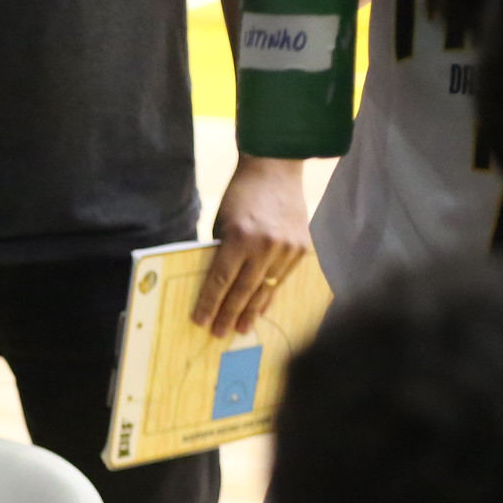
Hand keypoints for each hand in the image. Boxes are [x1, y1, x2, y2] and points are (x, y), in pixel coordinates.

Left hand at [195, 156, 311, 335]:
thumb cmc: (241, 196)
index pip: (221, 280)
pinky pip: (283, 278)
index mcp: (239, 237)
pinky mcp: (302, 247)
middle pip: (243, 290)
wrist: (275, 168)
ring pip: (266, 287)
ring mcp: (287, 247)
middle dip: (229, 314)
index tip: (200, 321)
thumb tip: (217, 287)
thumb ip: (221, 253)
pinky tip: (262, 308)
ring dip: (252, 310)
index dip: (210, 303)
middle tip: (219, 333)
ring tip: (241, 328)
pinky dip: (270, 294)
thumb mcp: (222, 223)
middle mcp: (265, 245)